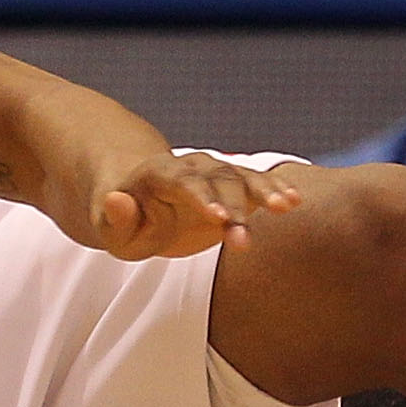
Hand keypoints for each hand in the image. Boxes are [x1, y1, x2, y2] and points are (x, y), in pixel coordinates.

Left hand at [91, 150, 300, 258]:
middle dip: (233, 206)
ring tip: (287, 206)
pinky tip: (294, 201)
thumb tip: (116, 200)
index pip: (180, 181)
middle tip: (244, 239)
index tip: (217, 217)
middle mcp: (190, 167)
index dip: (200, 196)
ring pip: (240, 176)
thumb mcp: (111, 230)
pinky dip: (275, 188)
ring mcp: (214, 173)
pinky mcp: (233, 184)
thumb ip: (115, 219)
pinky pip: (256, 182)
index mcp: (157, 175)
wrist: (144, 201)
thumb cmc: (126, 222)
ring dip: (263, 191)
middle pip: (215, 180)